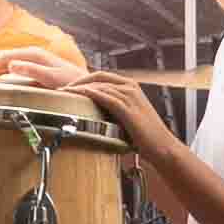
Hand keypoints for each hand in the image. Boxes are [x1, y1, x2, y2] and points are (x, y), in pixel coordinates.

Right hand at [0, 48, 84, 90]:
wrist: (87, 85)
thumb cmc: (72, 82)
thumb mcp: (53, 78)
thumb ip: (33, 71)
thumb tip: (11, 65)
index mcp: (34, 54)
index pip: (4, 58)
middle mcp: (32, 54)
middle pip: (3, 58)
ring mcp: (33, 59)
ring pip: (6, 62)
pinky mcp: (35, 66)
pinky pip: (12, 66)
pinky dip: (1, 71)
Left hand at [50, 69, 170, 145]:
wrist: (162, 147)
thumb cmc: (144, 136)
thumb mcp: (126, 117)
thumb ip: (112, 110)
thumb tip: (91, 113)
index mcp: (130, 86)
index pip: (101, 76)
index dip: (83, 80)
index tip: (68, 88)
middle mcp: (130, 87)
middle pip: (98, 77)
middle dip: (77, 82)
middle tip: (61, 90)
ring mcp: (130, 96)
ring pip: (99, 86)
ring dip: (78, 89)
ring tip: (63, 94)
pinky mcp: (127, 108)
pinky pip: (104, 96)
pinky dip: (88, 94)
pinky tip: (77, 96)